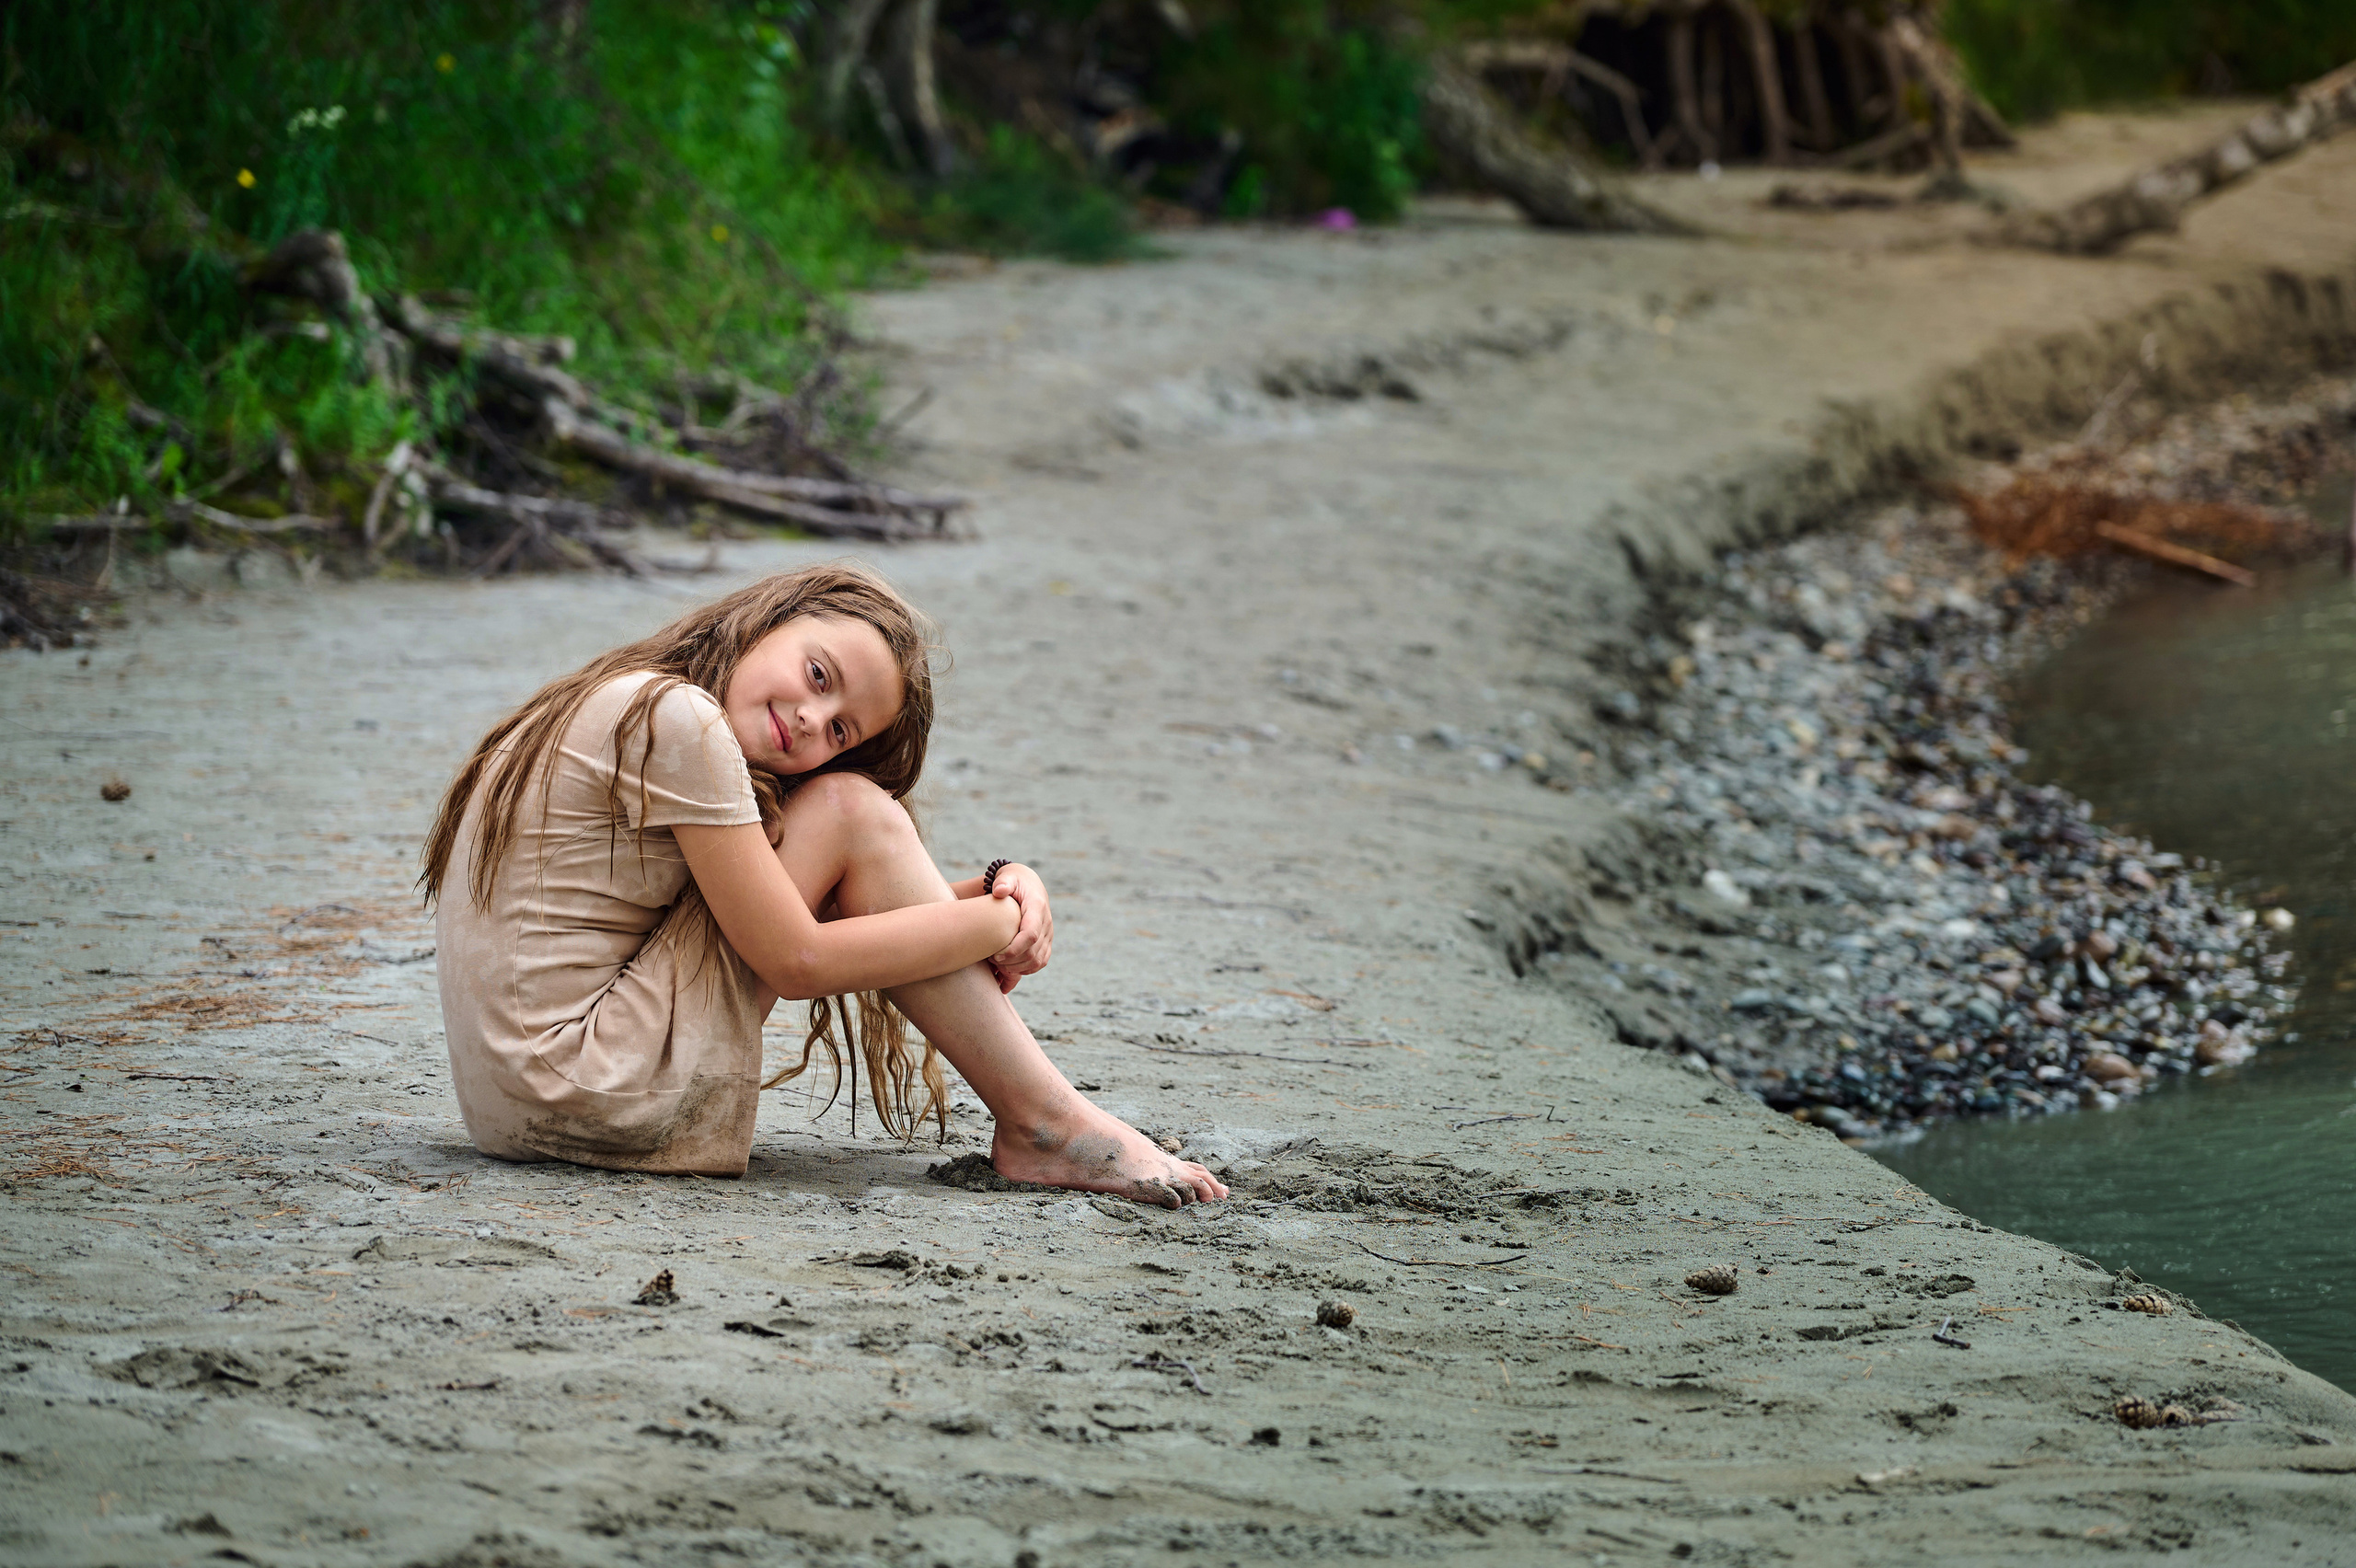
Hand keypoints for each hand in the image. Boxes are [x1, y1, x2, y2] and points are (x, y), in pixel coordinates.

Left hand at [987, 863, 1051, 992]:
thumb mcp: (1007, 876)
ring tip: (999, 965)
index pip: (1030, 935)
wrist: (1028, 883)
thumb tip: (1000, 891)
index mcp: (1037, 907)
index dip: (1014, 949)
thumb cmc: (1013, 881)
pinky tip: (1010, 967)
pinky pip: (1041, 962)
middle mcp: (1046, 922)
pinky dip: (1026, 969)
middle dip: (1012, 962)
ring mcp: (1048, 933)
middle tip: (992, 960)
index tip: (996, 955)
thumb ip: (1003, 882)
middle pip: (1033, 952)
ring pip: (1038, 961)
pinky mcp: (1047, 941)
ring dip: (1018, 968)